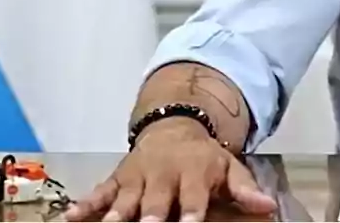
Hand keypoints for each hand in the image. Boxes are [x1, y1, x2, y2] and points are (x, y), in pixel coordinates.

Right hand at [63, 118, 277, 221]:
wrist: (175, 125)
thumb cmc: (204, 158)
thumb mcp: (229, 168)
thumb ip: (245, 189)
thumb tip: (269, 206)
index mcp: (193, 174)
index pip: (193, 199)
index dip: (190, 214)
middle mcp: (163, 175)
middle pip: (154, 202)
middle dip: (148, 218)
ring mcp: (137, 177)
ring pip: (123, 200)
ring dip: (114, 216)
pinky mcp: (116, 179)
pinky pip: (98, 192)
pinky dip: (84, 204)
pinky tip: (69, 218)